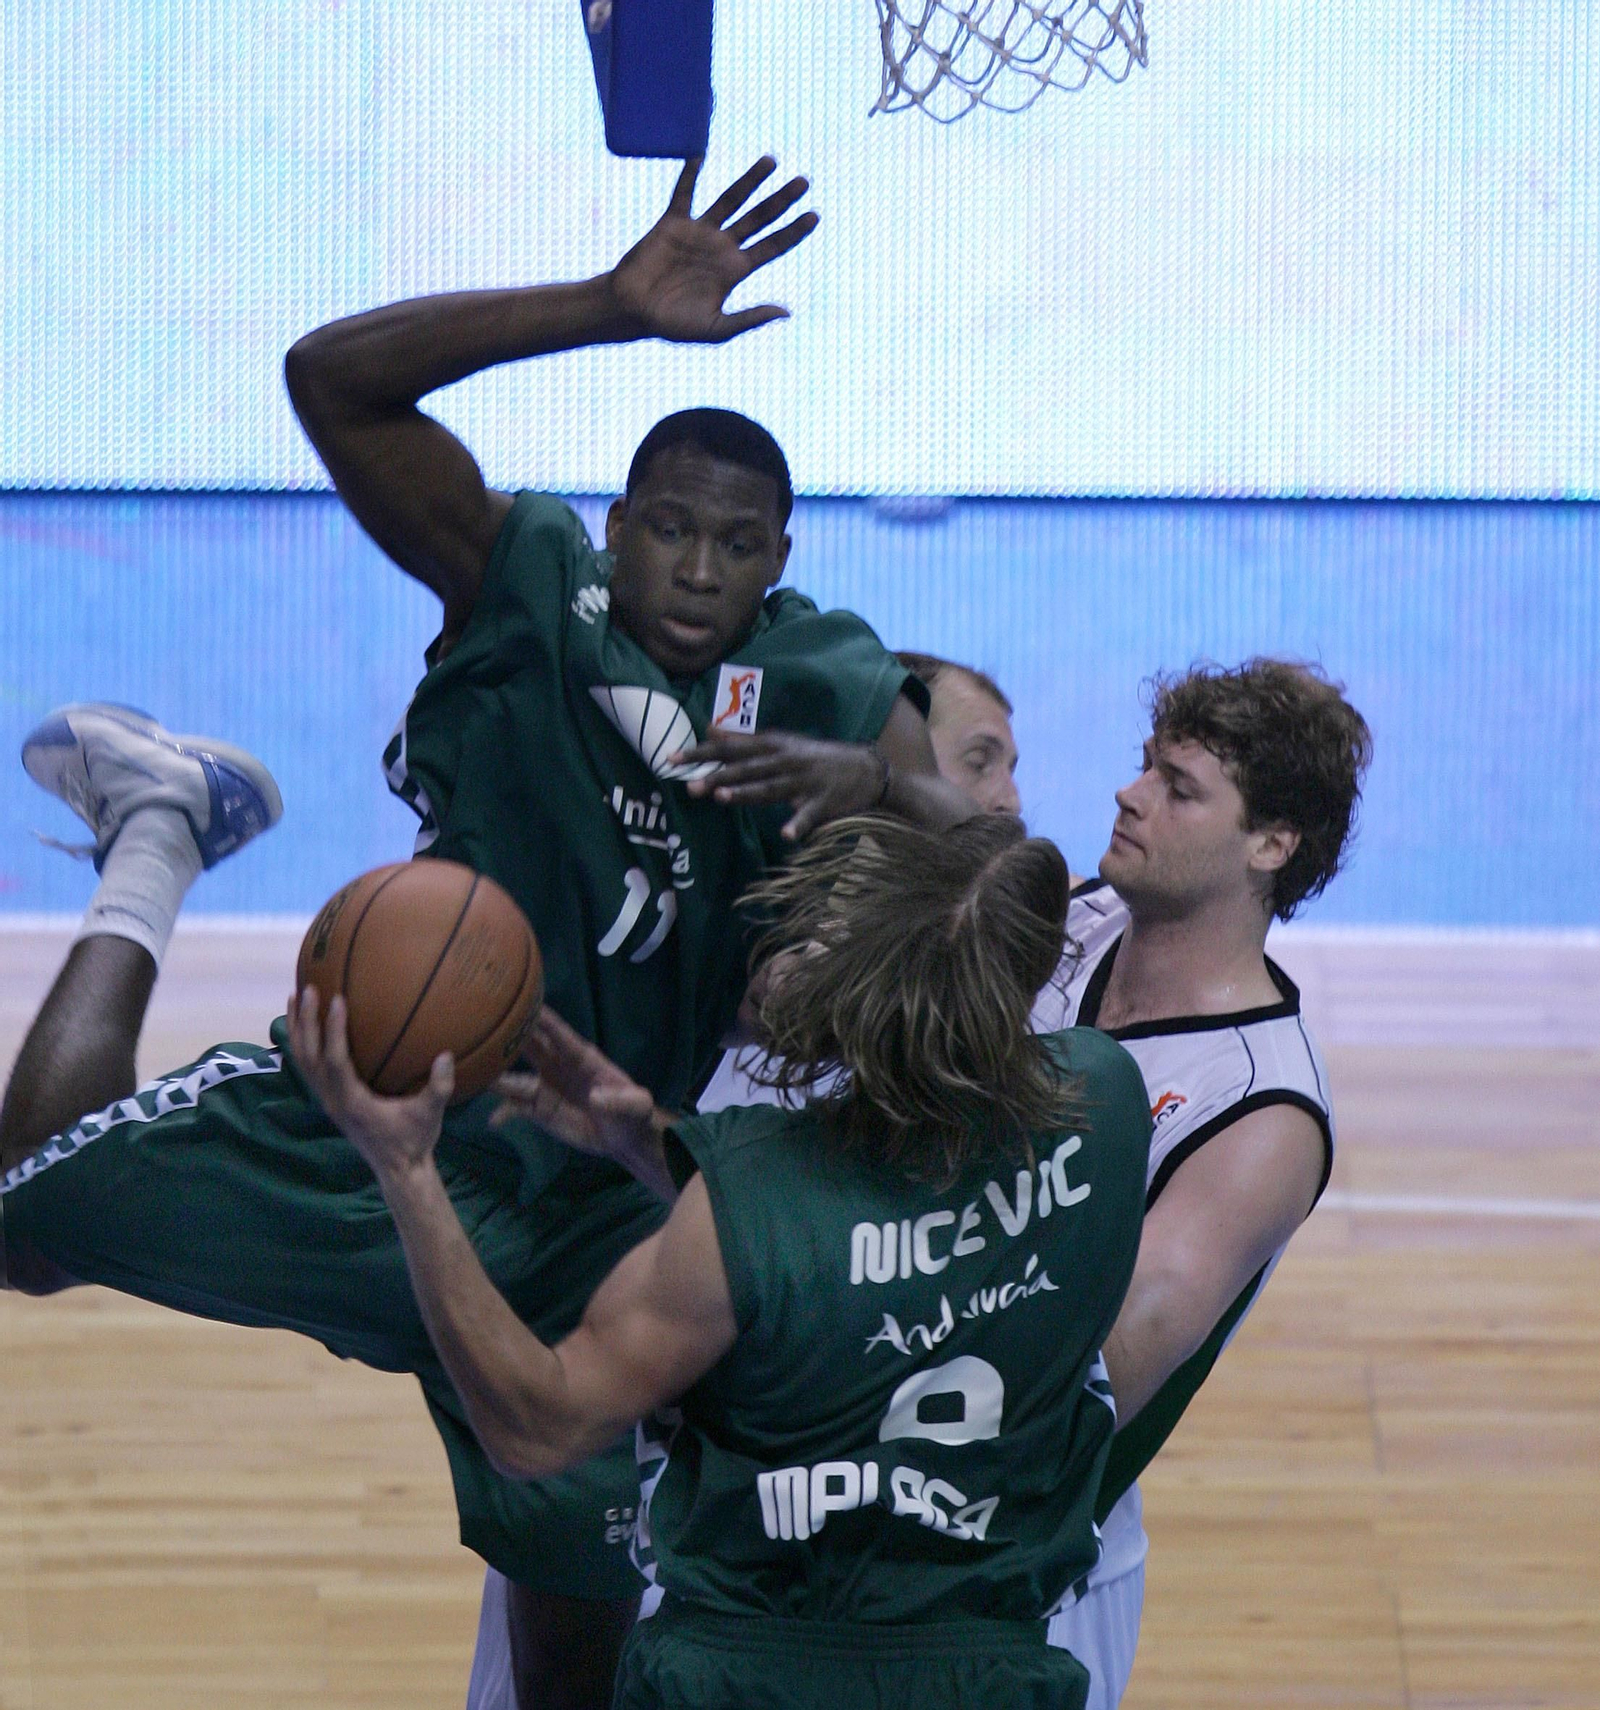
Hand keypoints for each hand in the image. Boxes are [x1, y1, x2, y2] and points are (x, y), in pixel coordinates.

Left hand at [286, 987, 451, 1183]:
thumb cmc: (414, 1140)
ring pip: (302, 1061)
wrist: (397, 1169)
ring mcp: (327, 1100)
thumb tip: (445, 1056)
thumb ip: (439, 1088)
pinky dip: (304, 1042)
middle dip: (306, 1021)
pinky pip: (309, 1066)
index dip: (334, 1031)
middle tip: (308, 988)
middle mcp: (331, 1099)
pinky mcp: (329, 1099)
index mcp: (351, 1102)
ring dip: (297, 1028)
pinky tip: (308, 1023)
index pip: (335, 1061)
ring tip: (295, 997)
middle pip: (308, 1056)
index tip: (337, 1001)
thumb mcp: (431, 1114)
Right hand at [492, 1010, 660, 1171]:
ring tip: (474, 1070)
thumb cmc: (633, 1113)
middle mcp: (559, 1068)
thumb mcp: (637, 1106)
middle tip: (487, 1023)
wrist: (623, 1138)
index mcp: (582, 1059)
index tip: (524, 1003)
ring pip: (517, 1078)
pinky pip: (516, 1108)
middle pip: (531, 1048)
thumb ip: (621, 1101)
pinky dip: (503, 1112)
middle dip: (511, 1036)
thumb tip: (597, 1098)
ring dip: (497, 1075)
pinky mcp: (540, 1110)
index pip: (560, 1036)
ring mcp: (546, 1088)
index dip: (544, 1020)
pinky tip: (491, 1120)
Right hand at [609, 156, 817, 344]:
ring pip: (731, 200)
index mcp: (735, 270)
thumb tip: (785, 312)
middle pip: (760, 218)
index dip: (794, 232)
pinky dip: (690, 174)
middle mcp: (721, 247)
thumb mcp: (716, 329)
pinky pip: (684, 193)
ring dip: (750, 180)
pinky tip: (700, 155)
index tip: (814, 215)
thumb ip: (750, 319)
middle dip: (781, 200)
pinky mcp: (673, 223)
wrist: (634, 311)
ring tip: (772, 160)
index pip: (772, 246)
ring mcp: (699, 232)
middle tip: (804, 181)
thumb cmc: (673, 325)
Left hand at [673, 729, 886, 840]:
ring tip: (722, 798)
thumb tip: (709, 730)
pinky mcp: (823, 802)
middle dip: (717, 776)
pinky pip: (808, 816)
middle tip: (689, 784)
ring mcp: (804, 782)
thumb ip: (744, 742)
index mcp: (773, 746)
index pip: (731, 749)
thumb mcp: (780, 744)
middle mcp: (785, 761)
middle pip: (746, 769)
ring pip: (770, 788)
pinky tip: (785, 833)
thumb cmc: (815, 759)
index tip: (672, 758)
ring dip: (747, 793)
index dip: (702, 753)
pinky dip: (798, 824)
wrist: (866, 770)